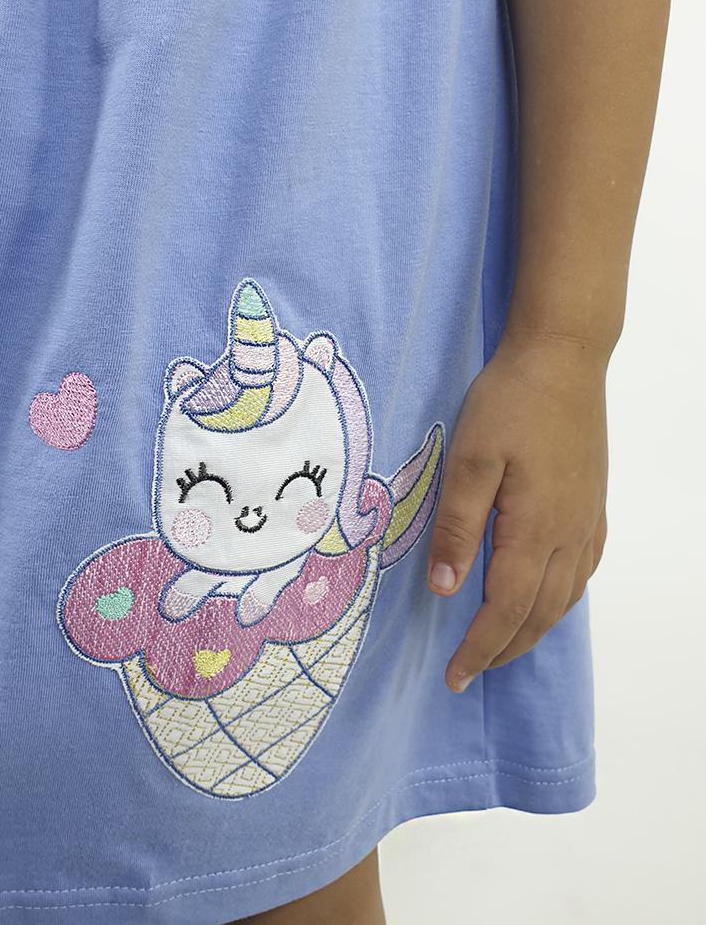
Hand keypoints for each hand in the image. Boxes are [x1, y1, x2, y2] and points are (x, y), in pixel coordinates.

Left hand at [427, 327, 609, 691]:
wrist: (563, 358)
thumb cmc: (510, 402)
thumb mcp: (468, 460)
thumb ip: (456, 526)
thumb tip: (443, 588)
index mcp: (534, 530)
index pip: (505, 611)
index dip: (479, 649)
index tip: (454, 677)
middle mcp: (568, 535)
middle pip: (539, 614)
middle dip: (503, 650)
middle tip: (469, 672)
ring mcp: (587, 519)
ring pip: (565, 597)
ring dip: (532, 629)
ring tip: (501, 645)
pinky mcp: (593, 502)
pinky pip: (583, 569)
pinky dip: (561, 598)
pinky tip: (547, 595)